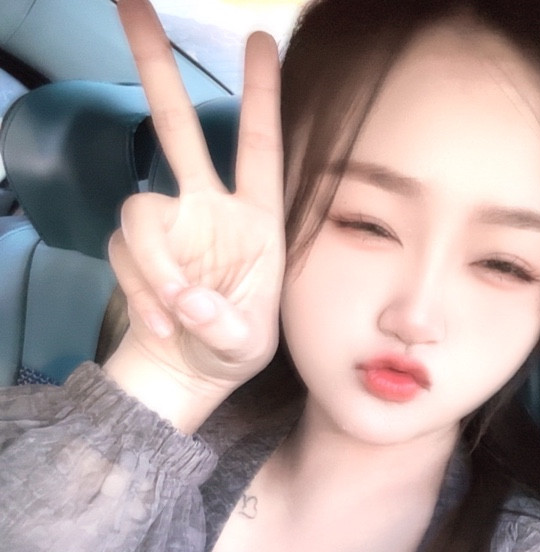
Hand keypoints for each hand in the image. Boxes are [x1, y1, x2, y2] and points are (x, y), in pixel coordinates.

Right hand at [104, 0, 283, 431]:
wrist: (190, 369)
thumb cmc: (231, 348)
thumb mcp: (248, 347)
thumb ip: (226, 326)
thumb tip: (189, 298)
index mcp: (256, 220)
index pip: (259, 148)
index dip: (260, 96)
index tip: (259, 40)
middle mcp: (208, 209)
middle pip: (176, 128)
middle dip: (157, 69)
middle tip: (132, 2)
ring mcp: (168, 227)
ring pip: (136, 211)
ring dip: (152, 267)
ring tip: (176, 315)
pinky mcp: (136, 249)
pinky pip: (123, 255)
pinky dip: (140, 292)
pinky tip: (163, 325)